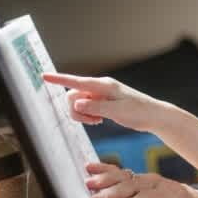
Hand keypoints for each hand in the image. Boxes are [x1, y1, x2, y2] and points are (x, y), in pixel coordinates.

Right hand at [43, 73, 168, 132]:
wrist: (154, 116)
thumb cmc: (140, 112)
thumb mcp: (118, 111)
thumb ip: (96, 108)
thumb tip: (75, 104)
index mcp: (104, 85)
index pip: (77, 82)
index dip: (59, 79)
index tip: (43, 76)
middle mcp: (100, 87)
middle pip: (72, 96)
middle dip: (75, 110)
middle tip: (92, 122)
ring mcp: (100, 95)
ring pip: (77, 104)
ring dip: (81, 115)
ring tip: (97, 122)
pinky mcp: (101, 102)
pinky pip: (84, 108)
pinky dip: (87, 116)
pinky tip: (99, 121)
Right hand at [86, 162, 197, 197]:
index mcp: (170, 195)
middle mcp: (156, 184)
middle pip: (133, 187)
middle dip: (114, 193)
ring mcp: (145, 180)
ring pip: (124, 177)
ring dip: (106, 179)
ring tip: (89, 183)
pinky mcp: (137, 179)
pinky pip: (120, 173)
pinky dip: (105, 170)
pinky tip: (90, 168)